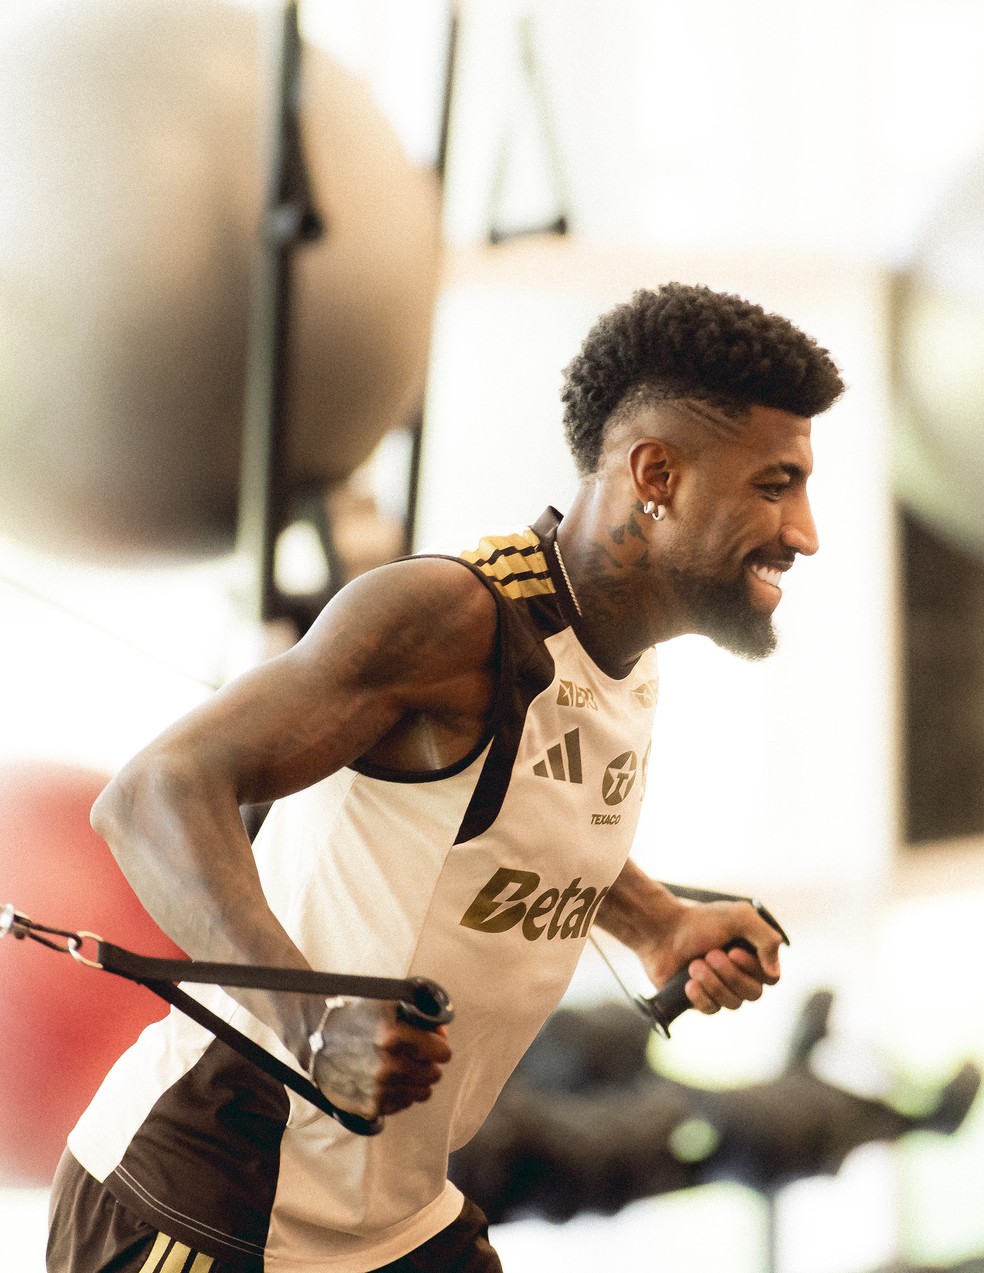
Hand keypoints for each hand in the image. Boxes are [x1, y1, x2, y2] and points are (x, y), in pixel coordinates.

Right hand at [308, 998, 451, 1118]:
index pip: (441, 1052)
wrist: (315, 1036)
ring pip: (422, 1093)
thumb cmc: (355, 1015)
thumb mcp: (388, 1003)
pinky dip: (401, 1093)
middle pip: (433, 1074)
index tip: (433, 1043)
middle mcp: (387, 1066)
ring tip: (404, 1068)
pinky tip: (389, 1080)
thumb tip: (442, 1032)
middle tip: (416, 1055)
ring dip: (417, 1081)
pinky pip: (403, 1105)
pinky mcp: (369, 1106)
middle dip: (429, 1063)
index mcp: (392, 1035)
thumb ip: (420, 1016)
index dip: (439, 1045)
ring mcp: (378, 1089)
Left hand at [640, 899, 783, 1016]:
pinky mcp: (701, 1000)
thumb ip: (767, 938)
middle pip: (753, 994)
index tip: (733, 951)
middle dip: (730, 975)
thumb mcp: (740, 916)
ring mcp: (721, 989)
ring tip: (694, 964)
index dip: (753, 969)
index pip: (771, 978)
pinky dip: (700, 995)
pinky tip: (688, 982)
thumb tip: (774, 973)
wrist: (661, 930)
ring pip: (733, 1004)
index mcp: (753, 956)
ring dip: (712, 982)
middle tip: (709, 954)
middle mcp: (740, 975)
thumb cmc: (700, 921)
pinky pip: (712, 1010)